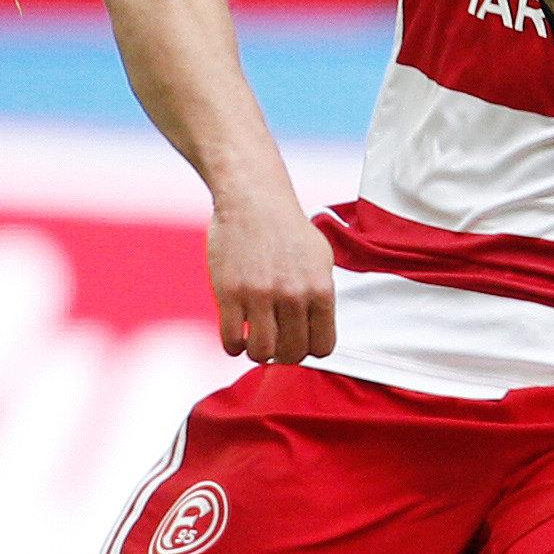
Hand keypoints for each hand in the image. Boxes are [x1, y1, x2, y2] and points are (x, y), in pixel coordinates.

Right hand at [207, 193, 336, 363]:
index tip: (299, 339)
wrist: (254, 199)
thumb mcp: (321, 259)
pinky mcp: (229, 293)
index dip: (310, 347)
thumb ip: (321, 296)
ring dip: (258, 351)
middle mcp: (293, 294)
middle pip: (293, 354)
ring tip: (255, 336)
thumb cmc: (287, 229)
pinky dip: (234, 345)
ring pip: (262, 354)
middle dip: (284, 352)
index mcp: (320, 288)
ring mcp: (260, 295)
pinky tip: (237, 330)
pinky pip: (231, 342)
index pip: (323, 346)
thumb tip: (319, 333)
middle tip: (275, 337)